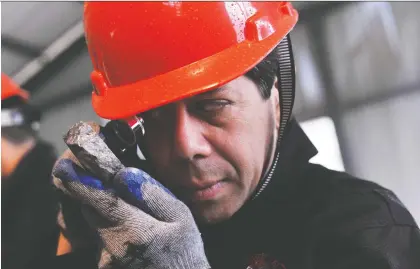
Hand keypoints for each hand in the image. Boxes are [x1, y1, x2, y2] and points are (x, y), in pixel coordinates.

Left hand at [53, 159, 209, 268]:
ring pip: (94, 223)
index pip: (99, 200)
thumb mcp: (180, 217)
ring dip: (105, 212)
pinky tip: (133, 233)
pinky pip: (100, 238)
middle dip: (93, 193)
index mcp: (133, 229)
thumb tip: (124, 175)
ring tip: (134, 217)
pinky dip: (110, 228)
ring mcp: (105, 259)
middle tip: (109, 182)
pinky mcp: (104, 265)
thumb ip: (153, 195)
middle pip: (90, 210)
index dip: (78, 182)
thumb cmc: (183, 250)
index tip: (64, 167)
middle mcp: (112, 246)